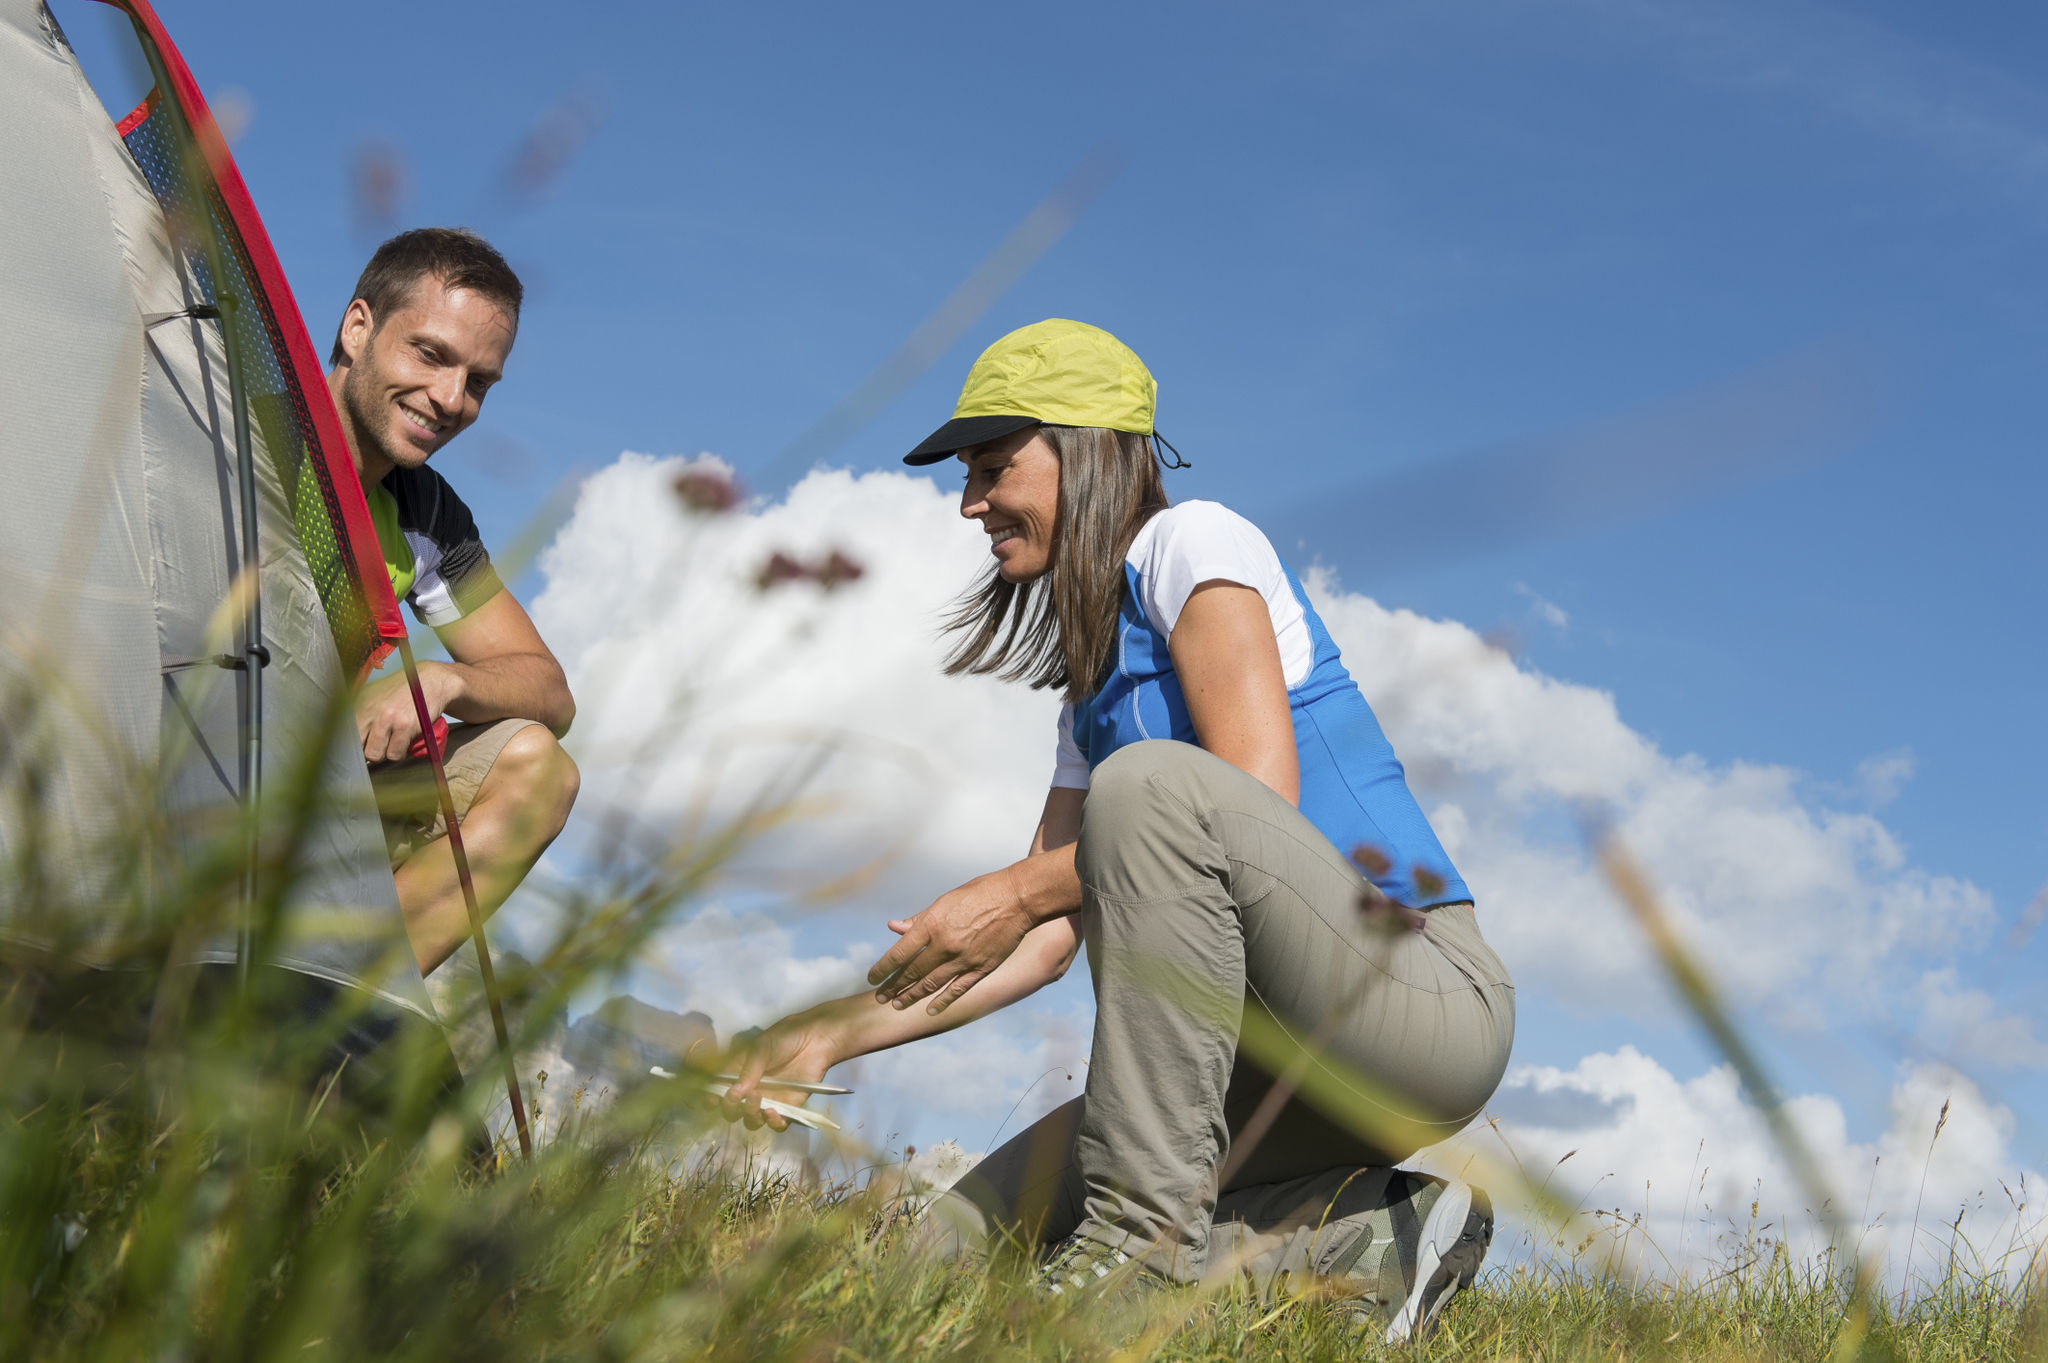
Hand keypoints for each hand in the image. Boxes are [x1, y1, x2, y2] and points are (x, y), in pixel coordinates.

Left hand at [355, 662, 456, 764]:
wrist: (432, 680)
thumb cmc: (405, 690)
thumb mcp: (378, 694)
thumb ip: (364, 712)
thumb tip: (351, 737)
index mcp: (360, 702)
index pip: (346, 734)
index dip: (354, 746)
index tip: (361, 749)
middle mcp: (370, 709)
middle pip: (357, 747)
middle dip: (368, 751)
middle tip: (380, 746)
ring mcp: (387, 718)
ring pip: (375, 754)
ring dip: (384, 754)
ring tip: (393, 744)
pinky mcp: (405, 726)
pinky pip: (394, 754)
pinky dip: (399, 753)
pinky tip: (404, 743)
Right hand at [718, 1015, 836, 1132]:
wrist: (815, 1039)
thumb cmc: (784, 1039)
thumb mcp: (760, 1049)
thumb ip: (747, 1071)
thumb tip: (733, 1093)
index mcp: (738, 1075)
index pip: (718, 1092)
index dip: (711, 1099)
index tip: (711, 1100)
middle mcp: (750, 1091)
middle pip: (731, 1111)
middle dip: (729, 1108)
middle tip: (736, 1097)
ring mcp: (769, 1101)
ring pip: (751, 1121)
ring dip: (749, 1115)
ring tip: (757, 1098)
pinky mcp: (788, 1108)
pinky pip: (777, 1125)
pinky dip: (772, 1123)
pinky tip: (772, 1112)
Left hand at [866, 870, 1033, 1015]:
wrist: (1017, 898)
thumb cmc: (979, 893)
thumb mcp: (944, 901)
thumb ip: (919, 919)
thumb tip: (893, 927)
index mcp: (932, 924)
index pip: (898, 954)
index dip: (882, 969)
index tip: (872, 978)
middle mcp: (945, 945)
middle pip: (911, 973)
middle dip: (893, 987)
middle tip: (880, 998)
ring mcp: (964, 959)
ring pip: (931, 985)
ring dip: (911, 997)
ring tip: (898, 1005)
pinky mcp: (982, 968)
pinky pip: (958, 990)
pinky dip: (943, 1002)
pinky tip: (930, 1010)